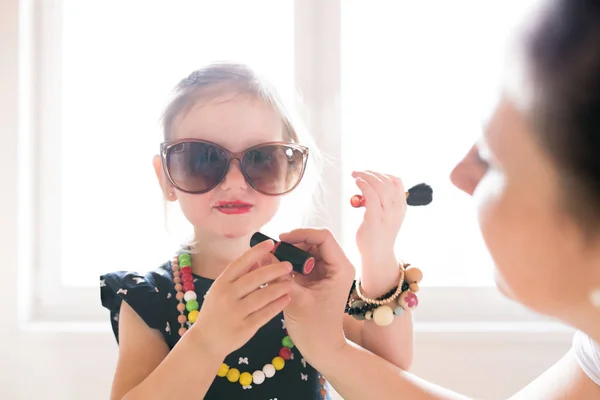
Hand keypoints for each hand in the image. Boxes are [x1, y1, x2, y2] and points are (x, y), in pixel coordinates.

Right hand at [191, 240, 292, 357]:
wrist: (206, 341)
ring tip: (291, 282)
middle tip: (288, 265)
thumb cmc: (216, 311)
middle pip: (254, 278)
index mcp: (221, 283)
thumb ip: (238, 276)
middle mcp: (227, 296)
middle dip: (274, 269)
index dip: (256, 252)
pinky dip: (277, 305)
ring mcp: (236, 313)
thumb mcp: (220, 290)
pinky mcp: (245, 328)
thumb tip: (258, 259)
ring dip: (279, 288)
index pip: (240, 262)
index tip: (270, 243)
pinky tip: (286, 299)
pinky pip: (265, 314)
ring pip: (262, 296)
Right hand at [279, 228, 354, 362]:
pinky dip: (291, 262)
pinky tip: (276, 268)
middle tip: (273, 251)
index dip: (301, 234)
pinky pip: (304, 262)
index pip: (323, 237)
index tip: (281, 240)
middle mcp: (338, 266)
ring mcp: (329, 271)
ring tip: (272, 259)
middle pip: (315, 241)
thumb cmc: (313, 328)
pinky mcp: (319, 278)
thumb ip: (279, 275)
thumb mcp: (295, 299)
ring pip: (308, 250)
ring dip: (291, 252)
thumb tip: (263, 254)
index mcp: (340, 268)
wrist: (322, 348)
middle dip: (293, 243)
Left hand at [352, 170, 405, 265]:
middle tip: (358, 172)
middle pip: (387, 181)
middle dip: (371, 173)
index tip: (370, 173)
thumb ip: (383, 202)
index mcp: (401, 207)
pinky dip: (363, 185)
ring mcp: (387, 214)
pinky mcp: (375, 219)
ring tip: (355, 175)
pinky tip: (357, 183)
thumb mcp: (387, 216)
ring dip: (366, 176)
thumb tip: (370, 187)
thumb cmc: (378, 235)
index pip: (397, 182)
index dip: (383, 173)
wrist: (377, 256)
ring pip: (379, 186)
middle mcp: (397, 209)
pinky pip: (371, 196)